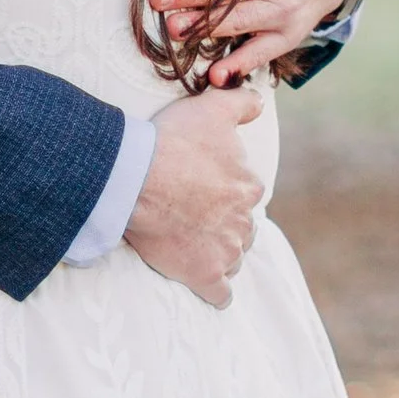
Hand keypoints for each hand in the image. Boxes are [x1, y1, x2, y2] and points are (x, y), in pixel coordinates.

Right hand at [120, 87, 263, 308]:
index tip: (200, 189)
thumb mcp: (212, 109)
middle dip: (223, 226)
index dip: (223, 193)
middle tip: (192, 217)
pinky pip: (221, 295)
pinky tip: (205, 285)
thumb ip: (243, 103)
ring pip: (232, 259)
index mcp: (249, 187)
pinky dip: (216, 292)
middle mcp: (244, 222)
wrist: (136, 179)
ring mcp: (226, 252)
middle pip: (241, 229)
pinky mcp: (205, 276)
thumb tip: (262, 102)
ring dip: (218, 254)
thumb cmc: (172, 142)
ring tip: (191, 246)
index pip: (245, 195)